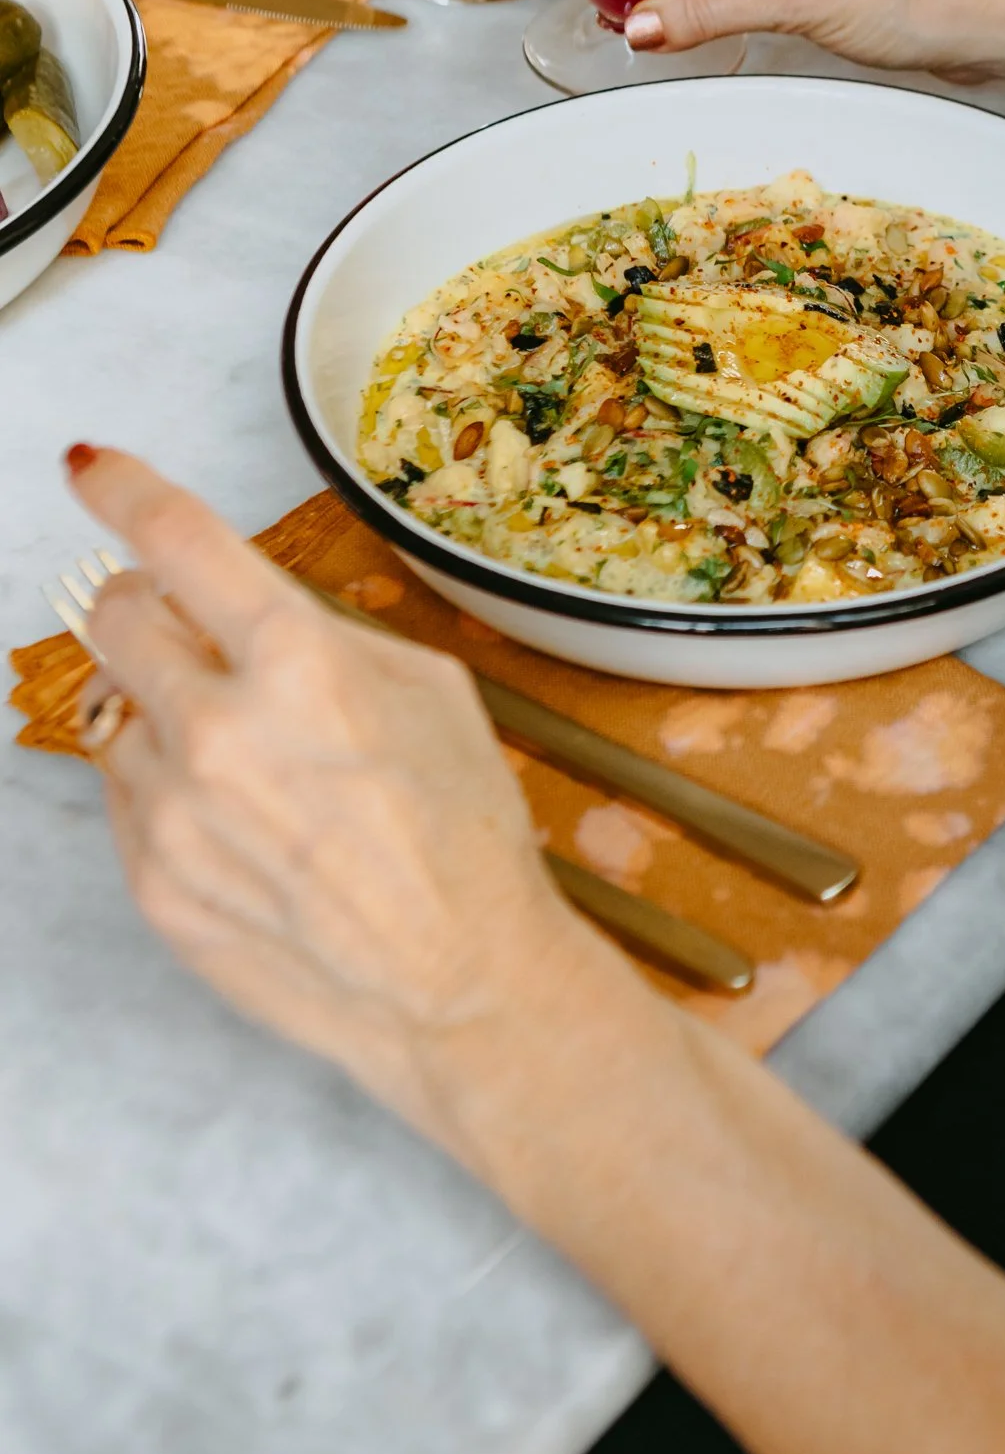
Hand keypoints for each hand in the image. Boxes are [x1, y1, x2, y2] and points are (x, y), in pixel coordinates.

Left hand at [64, 446, 610, 1157]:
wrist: (458, 985)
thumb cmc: (464, 836)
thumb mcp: (431, 693)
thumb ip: (327, 636)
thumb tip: (253, 607)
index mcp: (298, 664)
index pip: (178, 543)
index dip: (125, 488)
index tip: (91, 467)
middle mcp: (218, 731)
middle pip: (114, 618)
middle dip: (143, 605)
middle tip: (184, 626)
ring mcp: (174, 814)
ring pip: (114, 712)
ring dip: (163, 710)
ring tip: (246, 760)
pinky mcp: (152, 883)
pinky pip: (126, 798)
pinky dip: (168, 790)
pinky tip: (244, 824)